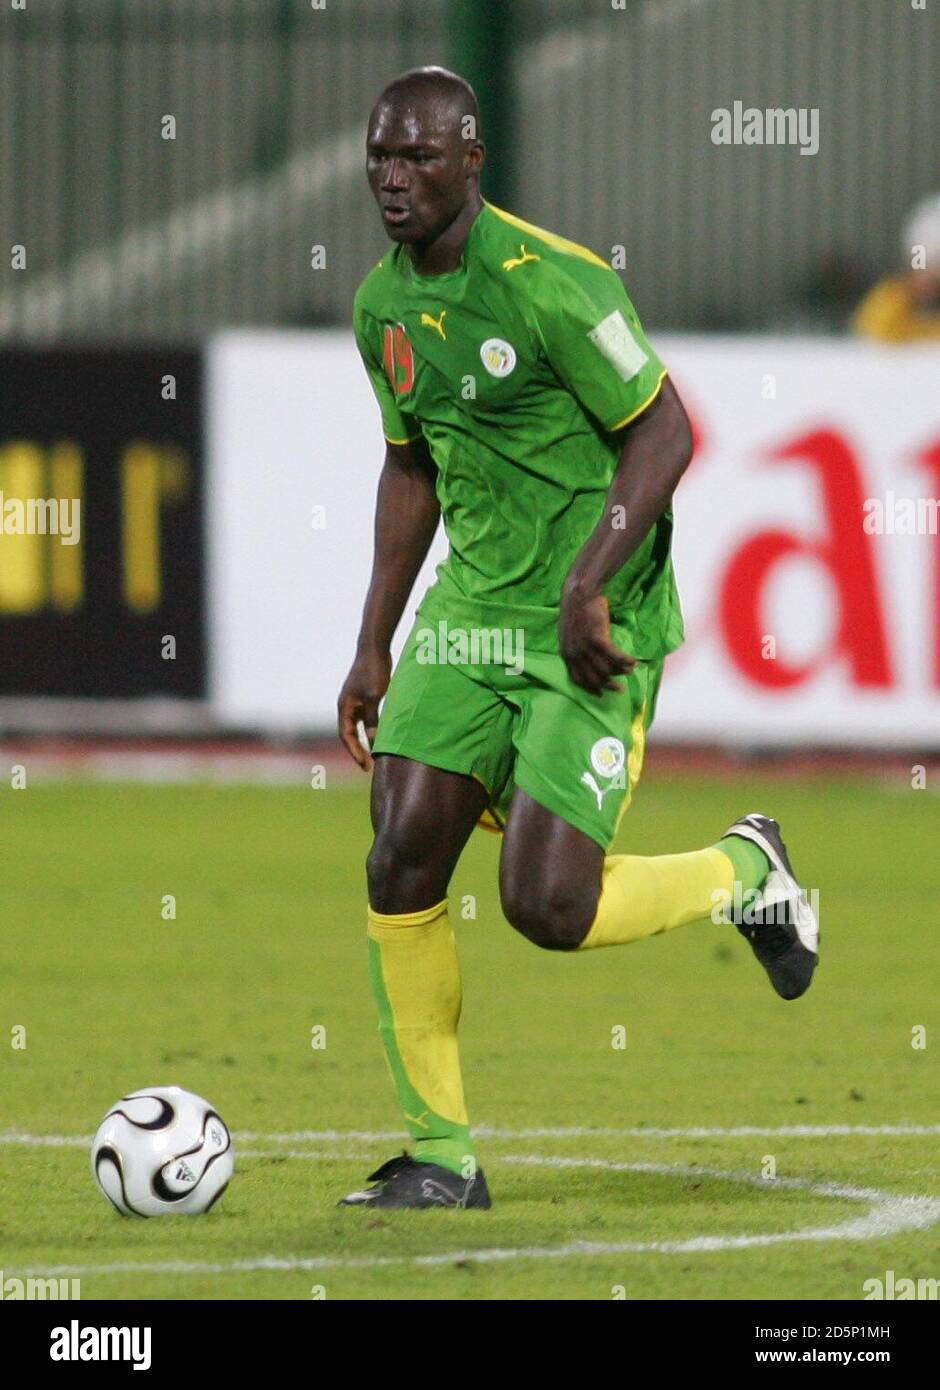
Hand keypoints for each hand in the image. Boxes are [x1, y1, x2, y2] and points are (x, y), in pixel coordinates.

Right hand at [337, 646, 391, 768]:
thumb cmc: (373, 670)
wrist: (374, 649)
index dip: (354, 751)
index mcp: (344, 707)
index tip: (364, 764)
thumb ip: (372, 718)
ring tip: (374, 756)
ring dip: (363, 741)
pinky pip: (366, 719)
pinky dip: (371, 729)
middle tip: (368, 766)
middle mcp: (347, 706)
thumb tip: (372, 741)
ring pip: (357, 727)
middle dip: (357, 751)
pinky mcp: (364, 698)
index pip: (346, 735)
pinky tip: (381, 737)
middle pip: (349, 734)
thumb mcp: (373, 695)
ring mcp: (355, 702)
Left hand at [559, 588, 634, 694]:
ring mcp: (585, 647)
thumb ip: (576, 649)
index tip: (600, 693)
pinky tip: (634, 662)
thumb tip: (589, 661)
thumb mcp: (569, 635)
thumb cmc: (577, 612)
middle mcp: (574, 654)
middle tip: (620, 688)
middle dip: (608, 685)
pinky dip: (626, 661)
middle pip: (594, 678)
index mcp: (566, 654)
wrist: (580, 594)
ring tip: (630, 671)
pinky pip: (615, 656)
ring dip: (621, 672)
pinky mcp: (598, 638)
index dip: (590, 689)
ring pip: (606, 668)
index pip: (577, 679)